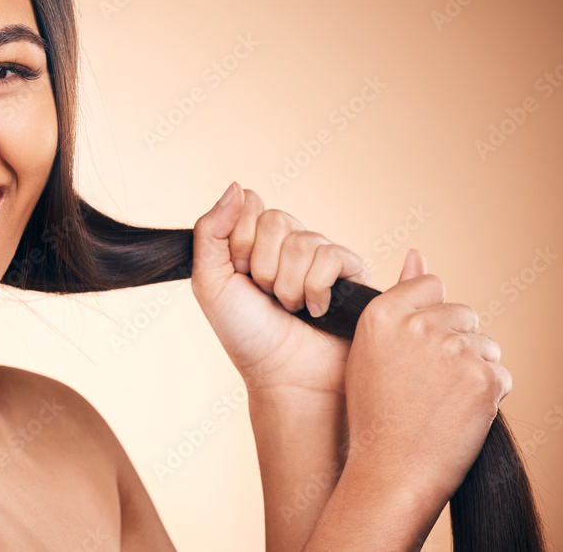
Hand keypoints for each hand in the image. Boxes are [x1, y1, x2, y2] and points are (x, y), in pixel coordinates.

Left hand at [191, 181, 370, 394]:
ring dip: (288, 285)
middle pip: (276, 219)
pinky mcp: (351, 272)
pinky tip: (316, 310)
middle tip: (265, 295)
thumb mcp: (210, 281)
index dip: (240, 241)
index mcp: (257, 240)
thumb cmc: (246, 334)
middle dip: (262, 266)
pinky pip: (330, 257)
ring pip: (302, 241)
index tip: (239, 274)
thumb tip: (236, 185)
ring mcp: (322, 256)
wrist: (282, 376)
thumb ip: (211, 230)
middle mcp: (290, 242)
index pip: (251, 204)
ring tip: (290, 308)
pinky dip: (315, 290)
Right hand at [342, 249, 511, 507]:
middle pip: (462, 313)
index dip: (429, 316)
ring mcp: (451, 349)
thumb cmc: (377, 412)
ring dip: (473, 368)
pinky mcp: (482, 377)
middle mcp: (416, 325)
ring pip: (485, 344)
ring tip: (441, 400)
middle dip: (456, 342)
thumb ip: (400, 299)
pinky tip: (459, 413)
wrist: (391, 469)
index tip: (418, 347)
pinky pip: (501, 375)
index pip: (430, 286)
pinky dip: (488, 395)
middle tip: (428, 382)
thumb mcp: (372, 348)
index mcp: (381, 313)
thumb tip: (417, 253)